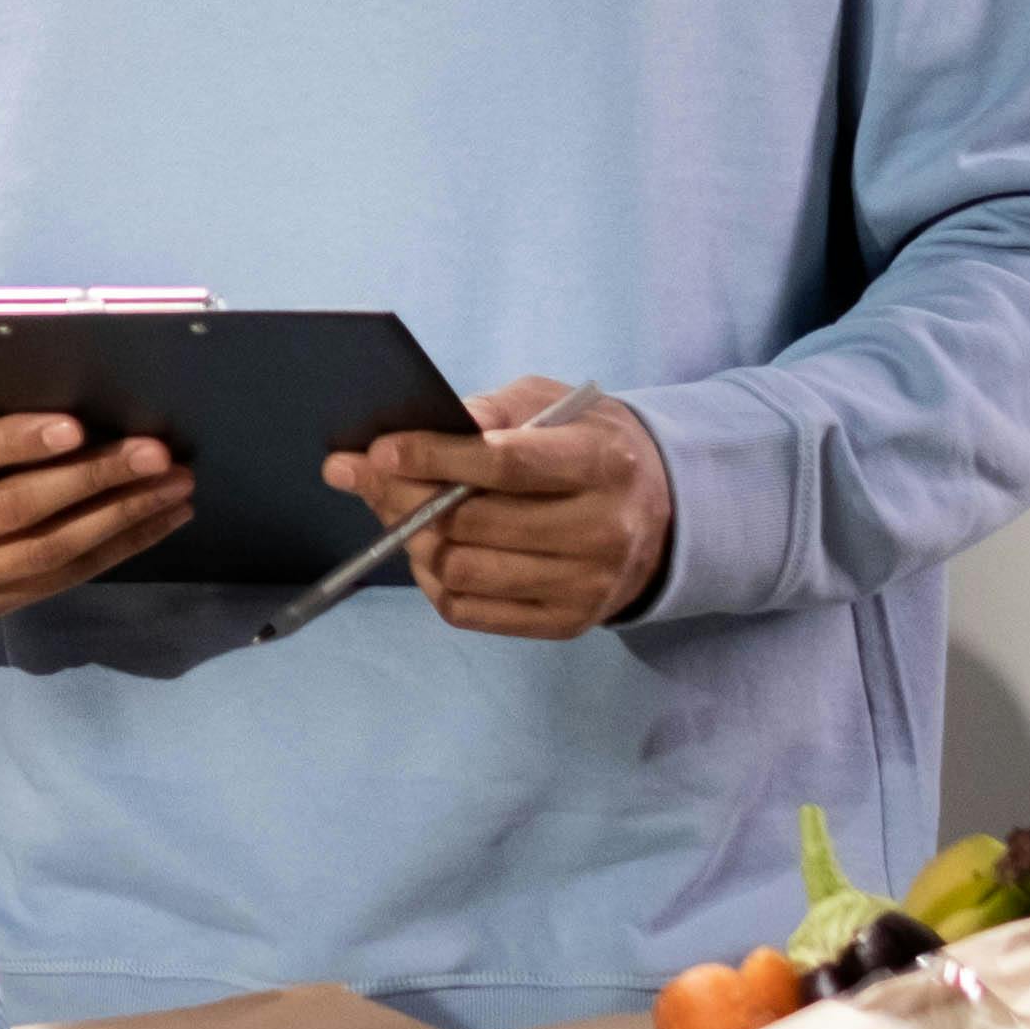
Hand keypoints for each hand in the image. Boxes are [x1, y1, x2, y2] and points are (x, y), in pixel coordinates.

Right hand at [0, 406, 190, 620]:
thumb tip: (64, 389)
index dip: (12, 443)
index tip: (77, 425)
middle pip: (9, 511)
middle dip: (91, 479)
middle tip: (156, 453)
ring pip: (44, 553)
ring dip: (119, 517)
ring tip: (173, 486)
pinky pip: (58, 580)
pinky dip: (114, 548)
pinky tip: (155, 520)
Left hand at [328, 378, 671, 641]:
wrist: (661, 514)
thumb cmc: (590, 446)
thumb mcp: (554, 405)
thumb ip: (489, 412)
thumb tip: (411, 439)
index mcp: (604, 463)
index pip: (508, 465)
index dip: (435, 457)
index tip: (378, 451)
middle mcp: (603, 529)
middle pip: (476, 524)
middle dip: (407, 497)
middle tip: (368, 476)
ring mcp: (586, 584)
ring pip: (466, 572)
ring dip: (416, 542)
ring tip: (402, 513)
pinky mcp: (566, 622)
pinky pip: (470, 612)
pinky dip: (434, 581)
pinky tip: (432, 551)